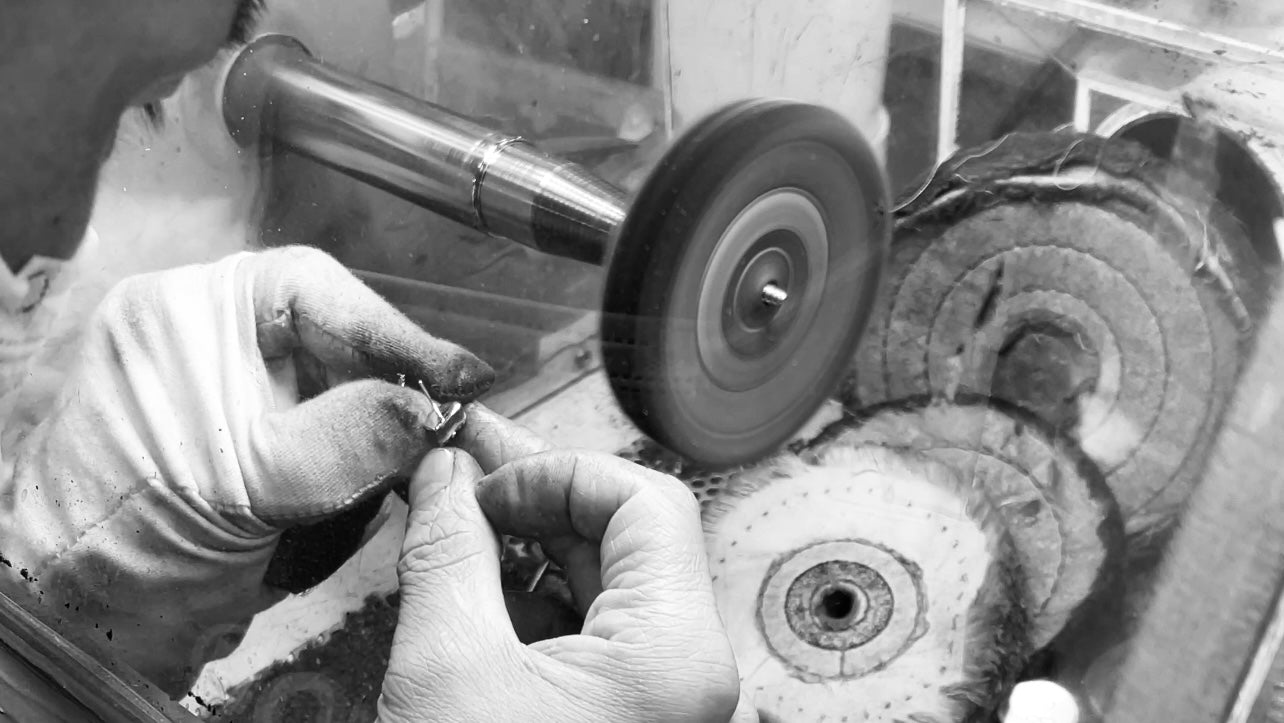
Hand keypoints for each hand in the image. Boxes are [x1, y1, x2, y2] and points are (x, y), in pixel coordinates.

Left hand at [0, 246, 492, 695]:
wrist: (80, 613)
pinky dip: (357, 444)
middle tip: (449, 414)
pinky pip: (319, 416)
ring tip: (421, 447)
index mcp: (184, 311)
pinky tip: (382, 469)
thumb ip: (351, 438)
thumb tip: (435, 410)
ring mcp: (222, 380)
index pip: (311, 290)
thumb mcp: (253, 481)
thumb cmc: (131, 536)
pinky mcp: (242, 430)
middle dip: (390, 375)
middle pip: (329, 330)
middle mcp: (202, 331)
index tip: (460, 373)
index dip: (394, 330)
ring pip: (330, 376)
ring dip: (379, 413)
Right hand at [377, 407, 756, 722]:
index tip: (486, 474)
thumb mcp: (446, 665)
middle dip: (537, 500)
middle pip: (628, 534)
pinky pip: (589, 629)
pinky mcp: (624, 709)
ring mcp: (659, 691)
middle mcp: (685, 668)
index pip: (646, 501)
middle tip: (462, 472)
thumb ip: (447, 551)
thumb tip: (445, 472)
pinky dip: (529, 602)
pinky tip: (471, 590)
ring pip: (604, 580)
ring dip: (528, 548)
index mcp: (673, 652)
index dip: (558, 472)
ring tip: (456, 527)